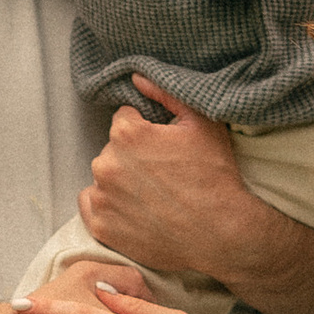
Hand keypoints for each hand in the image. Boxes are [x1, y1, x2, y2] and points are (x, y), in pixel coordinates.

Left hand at [79, 80, 251, 271]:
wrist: (222, 234)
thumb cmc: (215, 176)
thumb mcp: (201, 123)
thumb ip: (165, 92)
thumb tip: (136, 78)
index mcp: (127, 134)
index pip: (124, 120)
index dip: (146, 132)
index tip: (164, 149)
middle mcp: (106, 164)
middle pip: (113, 150)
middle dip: (132, 157)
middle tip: (162, 175)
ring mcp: (102, 197)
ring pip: (104, 178)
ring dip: (120, 182)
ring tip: (152, 196)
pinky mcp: (101, 227)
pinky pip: (91, 206)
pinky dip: (107, 207)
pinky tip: (133, 211)